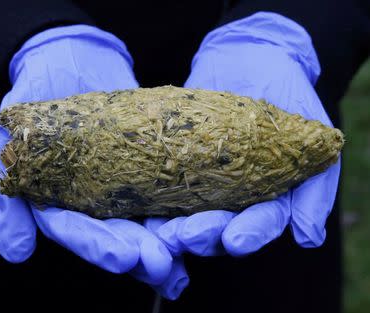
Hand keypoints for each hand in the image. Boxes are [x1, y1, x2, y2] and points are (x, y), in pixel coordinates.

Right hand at [0, 25, 187, 297]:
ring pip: (154, 217)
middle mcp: (99, 202)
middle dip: (144, 250)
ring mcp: (130, 183)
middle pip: (123, 234)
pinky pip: (177, 184)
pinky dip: (196, 202)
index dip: (99, 247)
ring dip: (177, 236)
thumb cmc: (34, 95)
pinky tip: (219, 216)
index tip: (124, 257)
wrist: (76, 61)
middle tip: (164, 261)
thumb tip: (14, 251)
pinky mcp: (156, 162)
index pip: (79, 232)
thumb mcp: (2, 133)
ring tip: (199, 242)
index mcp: (62, 203)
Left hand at [153, 12, 340, 256]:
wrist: (245, 56)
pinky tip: (141, 209)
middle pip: (218, 228)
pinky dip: (151, 200)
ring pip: (186, 216)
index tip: (236, 240)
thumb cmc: (285, 93)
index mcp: (266, 197)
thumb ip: (316, 185)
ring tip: (164, 231)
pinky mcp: (173, 164)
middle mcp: (231, 198)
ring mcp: (200, 182)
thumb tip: (309, 239)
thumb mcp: (309, 133)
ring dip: (174, 228)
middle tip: (187, 235)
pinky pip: (160, 186)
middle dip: (204, 234)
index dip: (249, 234)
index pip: (259, 224)